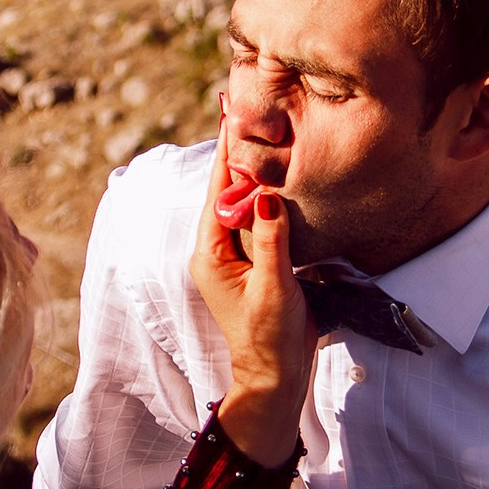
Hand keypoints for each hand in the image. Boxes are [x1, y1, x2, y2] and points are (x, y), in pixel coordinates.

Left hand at [190, 117, 316, 467]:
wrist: (276, 379)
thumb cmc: (272, 339)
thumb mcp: (274, 288)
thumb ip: (271, 240)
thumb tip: (266, 195)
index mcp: (210, 254)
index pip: (218, 191)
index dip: (226, 151)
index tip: (231, 113)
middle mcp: (217, 250)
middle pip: (227, 191)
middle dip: (238, 152)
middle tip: (250, 109)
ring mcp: (235, 257)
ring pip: (243, 203)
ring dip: (253, 171)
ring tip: (263, 132)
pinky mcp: (255, 263)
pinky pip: (258, 220)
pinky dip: (266, 196)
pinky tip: (278, 177)